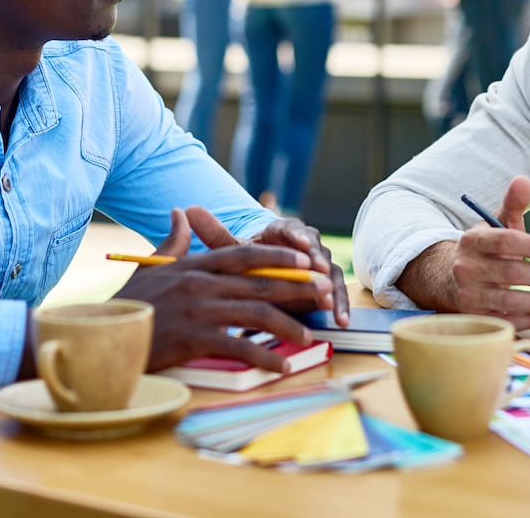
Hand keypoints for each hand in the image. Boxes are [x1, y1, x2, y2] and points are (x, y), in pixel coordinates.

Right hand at [117, 208, 335, 372]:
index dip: (279, 256)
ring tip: (308, 334)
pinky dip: (263, 356)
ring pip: (256, 314)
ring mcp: (201, 311)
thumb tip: (180, 210)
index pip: (246, 255)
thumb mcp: (152, 265)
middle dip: (296, 287)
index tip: (306, 258)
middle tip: (324, 291)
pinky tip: (281, 366)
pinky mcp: (195, 340)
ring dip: (287, 324)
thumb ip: (173, 239)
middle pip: (260, 283)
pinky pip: (238, 346)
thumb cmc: (129, 301)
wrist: (105, 335)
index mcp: (196, 264)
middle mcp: (203, 283)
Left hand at [195, 206, 349, 327]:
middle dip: (317, 260)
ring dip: (331, 287)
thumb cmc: (252, 260)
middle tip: (317, 270)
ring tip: (330, 301)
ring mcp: (319, 265)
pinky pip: (336, 293)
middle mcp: (306, 244)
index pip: (291, 230)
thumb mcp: (233, 251)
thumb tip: (187, 210)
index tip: (299, 242)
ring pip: (329, 272)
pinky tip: (341, 320)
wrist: (269, 273)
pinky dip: (341, 305)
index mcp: (284, 231)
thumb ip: (214, 234)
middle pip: (315, 249)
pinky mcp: (327, 284)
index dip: (296, 236)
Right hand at [449, 176, 529, 328]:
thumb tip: (523, 179)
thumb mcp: (494, 225)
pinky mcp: (475, 317)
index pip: (506, 241)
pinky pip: (507, 321)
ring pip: (511, 300)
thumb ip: (511, 204)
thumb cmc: (484, 249)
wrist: (448, 277)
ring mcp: (469, 294)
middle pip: (511, 273)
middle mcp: (467, 267)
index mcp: (473, 240)